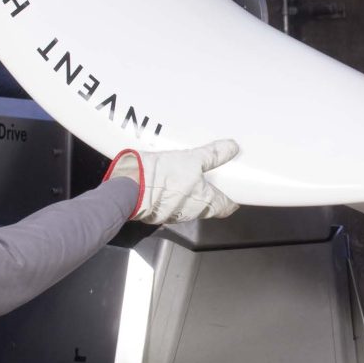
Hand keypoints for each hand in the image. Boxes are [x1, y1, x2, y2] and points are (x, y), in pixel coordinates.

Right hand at [106, 138, 239, 224]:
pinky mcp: (155, 212)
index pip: (224, 207)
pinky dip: (169, 196)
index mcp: (204, 202)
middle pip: (205, 207)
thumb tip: (231, 148)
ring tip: (183, 178)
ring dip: (186, 195)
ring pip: (186, 206)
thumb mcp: (192, 159)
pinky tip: (164, 183)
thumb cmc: (162, 176)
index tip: (233, 197)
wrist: (130, 188)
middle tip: (208, 181)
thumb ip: (213, 155)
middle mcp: (190, 212)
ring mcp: (172, 214)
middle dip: (207, 195)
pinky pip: (167, 205)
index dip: (230, 202)